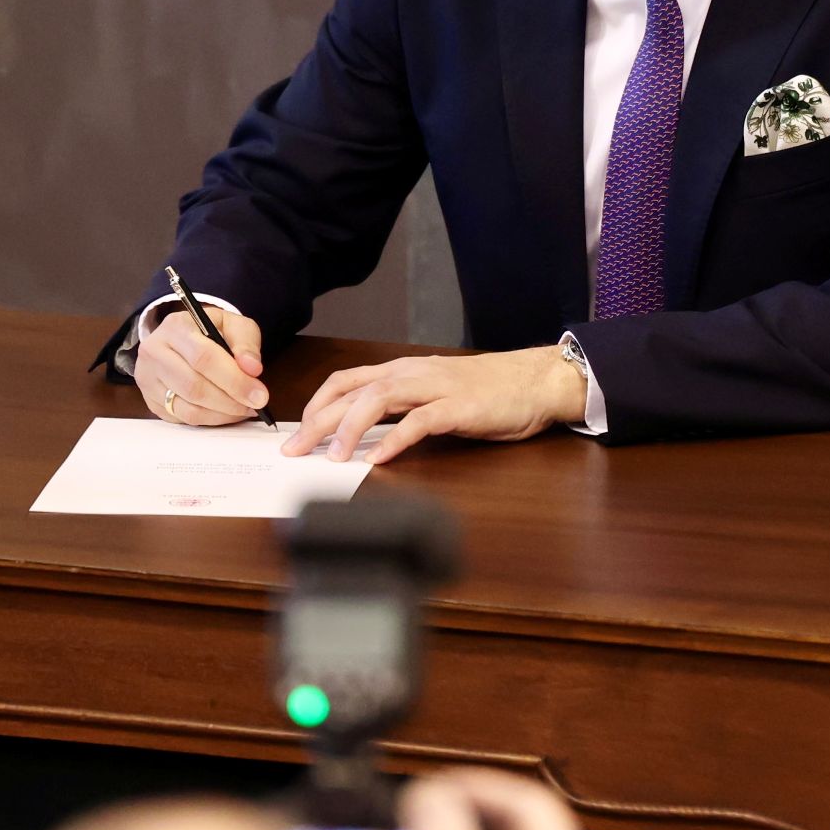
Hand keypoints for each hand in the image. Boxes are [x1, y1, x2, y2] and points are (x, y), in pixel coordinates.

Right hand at [135, 298, 267, 425]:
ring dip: (222, 414)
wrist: (180, 339)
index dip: (234, 380)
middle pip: (194, 386)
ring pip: (188, 408)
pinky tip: (226, 412)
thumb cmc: (209, 332)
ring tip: (243, 409)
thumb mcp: (232, 324)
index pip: (204, 357)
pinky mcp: (150, 400)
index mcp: (175, 327)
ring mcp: (148, 379)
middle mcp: (154, 352)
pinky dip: (210, 420)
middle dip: (230, 400)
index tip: (259, 395)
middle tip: (255, 405)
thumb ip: (245, 343)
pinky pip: (183, 418)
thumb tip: (252, 369)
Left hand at [285, 347, 582, 463]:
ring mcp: (435, 389)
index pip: (346, 380)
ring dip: (350, 428)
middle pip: (353, 392)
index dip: (316, 404)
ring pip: (380, 399)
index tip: (296, 430)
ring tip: (331, 457)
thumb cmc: (487, 392)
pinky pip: (420, 421)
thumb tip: (363, 436)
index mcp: (403, 371)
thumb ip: (401, 409)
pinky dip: (396, 439)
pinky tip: (379, 459)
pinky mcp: (459, 408)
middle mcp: (412, 374)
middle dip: (318, 421)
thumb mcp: (434, 394)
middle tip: (294, 450)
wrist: (535, 381)